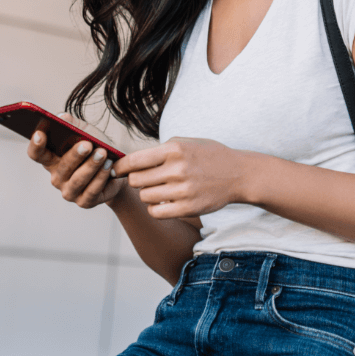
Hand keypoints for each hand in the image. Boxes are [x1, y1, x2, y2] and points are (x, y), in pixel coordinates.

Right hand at [27, 111, 126, 207]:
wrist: (116, 169)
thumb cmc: (96, 148)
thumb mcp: (85, 131)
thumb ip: (72, 124)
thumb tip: (62, 117)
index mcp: (52, 159)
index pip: (36, 154)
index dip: (36, 145)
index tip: (40, 133)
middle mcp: (57, 177)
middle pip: (62, 167)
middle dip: (75, 155)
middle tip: (87, 144)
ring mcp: (70, 192)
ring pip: (78, 180)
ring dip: (91, 166)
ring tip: (103, 153)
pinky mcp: (85, 201)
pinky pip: (92, 190)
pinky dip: (101, 177)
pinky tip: (109, 166)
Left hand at [110, 137, 243, 218]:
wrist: (238, 174)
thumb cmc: (208, 155)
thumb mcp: (185, 143)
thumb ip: (159, 150)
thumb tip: (130, 160)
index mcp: (174, 149)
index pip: (134, 160)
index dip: (120, 166)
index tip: (116, 170)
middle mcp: (177, 169)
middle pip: (136, 180)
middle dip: (136, 180)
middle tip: (144, 179)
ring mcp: (183, 190)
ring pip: (145, 197)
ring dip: (147, 194)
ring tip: (158, 189)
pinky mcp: (188, 208)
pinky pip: (156, 212)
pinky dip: (155, 208)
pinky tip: (163, 202)